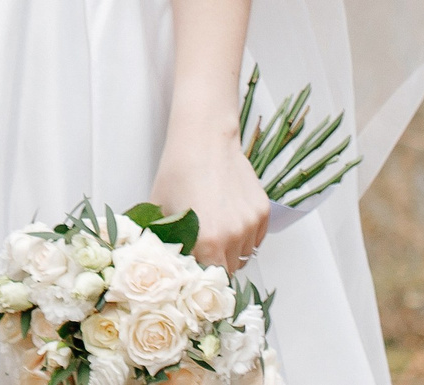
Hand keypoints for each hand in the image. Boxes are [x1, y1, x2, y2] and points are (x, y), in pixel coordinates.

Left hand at [149, 126, 268, 274]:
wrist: (203, 142)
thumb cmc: (177, 174)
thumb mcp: (161, 212)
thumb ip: (166, 246)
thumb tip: (164, 268)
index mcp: (206, 242)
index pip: (208, 281)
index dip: (200, 278)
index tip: (194, 273)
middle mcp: (233, 237)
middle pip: (228, 271)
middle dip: (214, 265)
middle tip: (201, 248)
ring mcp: (251, 224)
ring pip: (244, 256)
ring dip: (231, 251)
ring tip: (215, 228)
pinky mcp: (263, 212)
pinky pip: (255, 239)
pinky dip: (245, 237)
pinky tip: (228, 218)